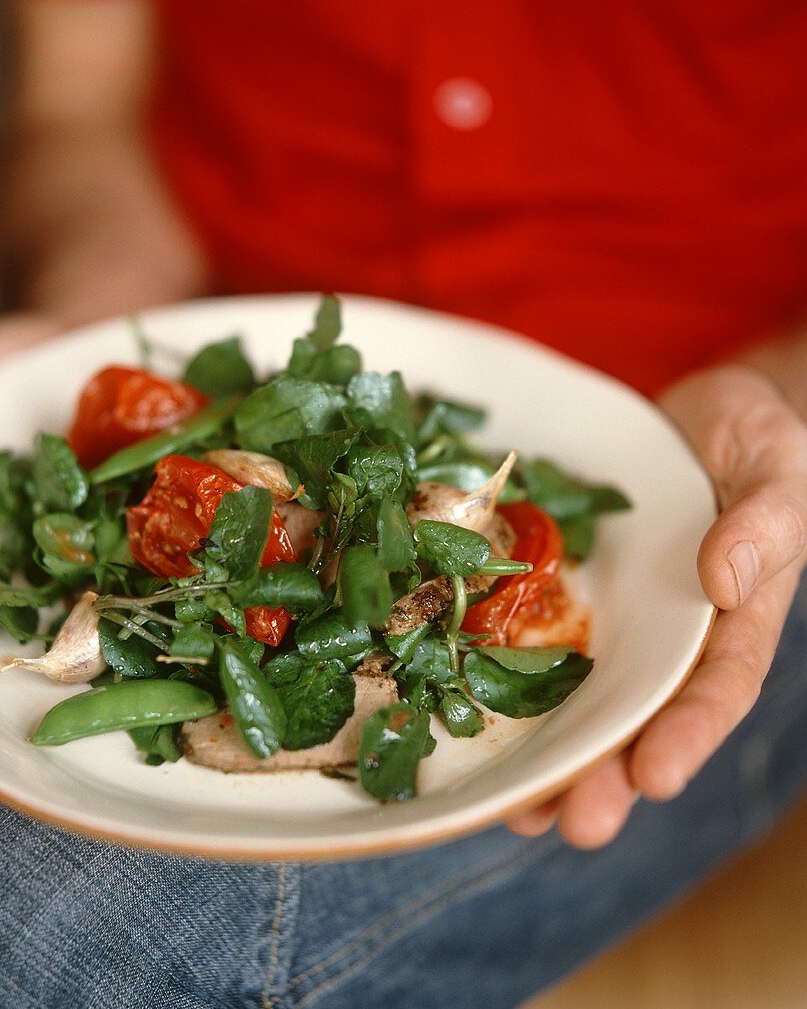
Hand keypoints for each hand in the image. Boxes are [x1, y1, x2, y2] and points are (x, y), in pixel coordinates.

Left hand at [506, 365, 806, 847]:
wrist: (697, 416)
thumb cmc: (754, 440)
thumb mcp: (773, 469)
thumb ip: (762, 523)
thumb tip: (722, 581)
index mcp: (732, 618)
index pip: (718, 687)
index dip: (687, 735)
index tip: (656, 777)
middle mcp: (668, 635)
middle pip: (640, 717)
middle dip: (608, 777)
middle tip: (574, 825)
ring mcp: (614, 617)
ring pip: (583, 697)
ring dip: (553, 759)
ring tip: (519, 812)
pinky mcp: (566, 589)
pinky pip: (533, 636)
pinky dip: (504, 682)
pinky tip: (469, 719)